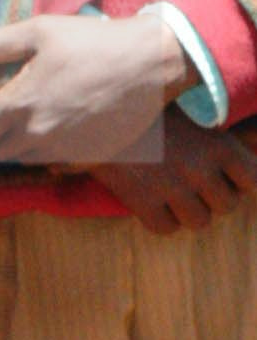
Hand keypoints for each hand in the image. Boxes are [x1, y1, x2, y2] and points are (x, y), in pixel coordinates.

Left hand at [0, 13, 190, 164]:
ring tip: (41, 113)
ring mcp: (65, 150)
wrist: (151, 63)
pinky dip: (54, 148)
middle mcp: (38, 134)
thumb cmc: (93, 42)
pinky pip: (57, 162)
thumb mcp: (38, 32)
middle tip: (14, 108)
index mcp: (19, 105)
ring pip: (26, 158)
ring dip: (24, 142)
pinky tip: (67, 124)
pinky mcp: (89, 158)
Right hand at [92, 116, 256, 235]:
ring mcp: (171, 186)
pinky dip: (161, 219)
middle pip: (227, 205)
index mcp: (218, 144)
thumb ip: (221, 138)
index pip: (252, 180)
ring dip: (188, 212)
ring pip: (200, 221)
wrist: (98, 111)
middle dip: (213, 198)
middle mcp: (200, 168)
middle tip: (193, 185)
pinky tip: (151, 201)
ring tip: (172, 194)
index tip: (223, 176)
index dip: (239, 182)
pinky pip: (166, 228)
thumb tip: (249, 153)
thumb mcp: (193, 113)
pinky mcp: (142, 200)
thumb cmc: (149, 110)